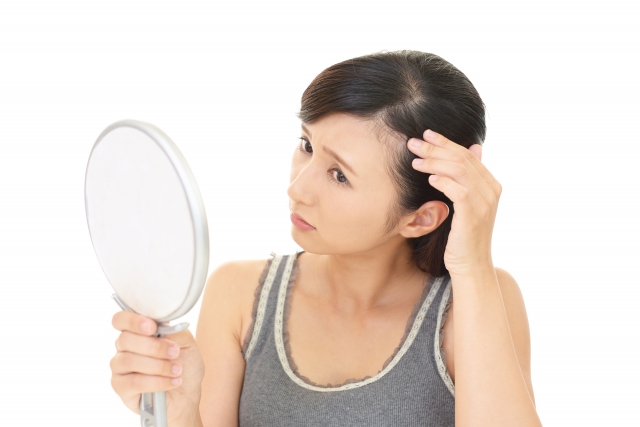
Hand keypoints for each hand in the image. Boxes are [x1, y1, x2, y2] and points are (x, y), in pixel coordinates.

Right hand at [110, 311, 204, 423]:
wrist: (187, 393)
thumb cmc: (184, 363)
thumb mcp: (186, 342)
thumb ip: (173, 331)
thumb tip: (161, 326)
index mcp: (137, 331)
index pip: (121, 319)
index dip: (133, 321)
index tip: (152, 328)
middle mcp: (124, 348)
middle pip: (125, 339)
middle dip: (154, 346)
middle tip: (175, 352)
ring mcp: (120, 367)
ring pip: (129, 361)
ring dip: (158, 366)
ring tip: (177, 370)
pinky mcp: (121, 387)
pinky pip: (134, 382)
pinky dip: (157, 382)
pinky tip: (172, 382)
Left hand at [406, 129, 501, 277]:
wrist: (471, 267)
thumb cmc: (463, 237)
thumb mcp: (466, 206)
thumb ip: (467, 180)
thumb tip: (473, 149)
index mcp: (491, 185)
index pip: (468, 155)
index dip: (446, 142)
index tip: (426, 134)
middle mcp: (491, 191)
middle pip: (462, 159)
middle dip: (436, 148)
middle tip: (413, 143)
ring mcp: (484, 203)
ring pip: (460, 171)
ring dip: (435, 162)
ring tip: (415, 160)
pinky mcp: (473, 216)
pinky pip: (459, 191)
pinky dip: (443, 181)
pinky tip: (428, 178)